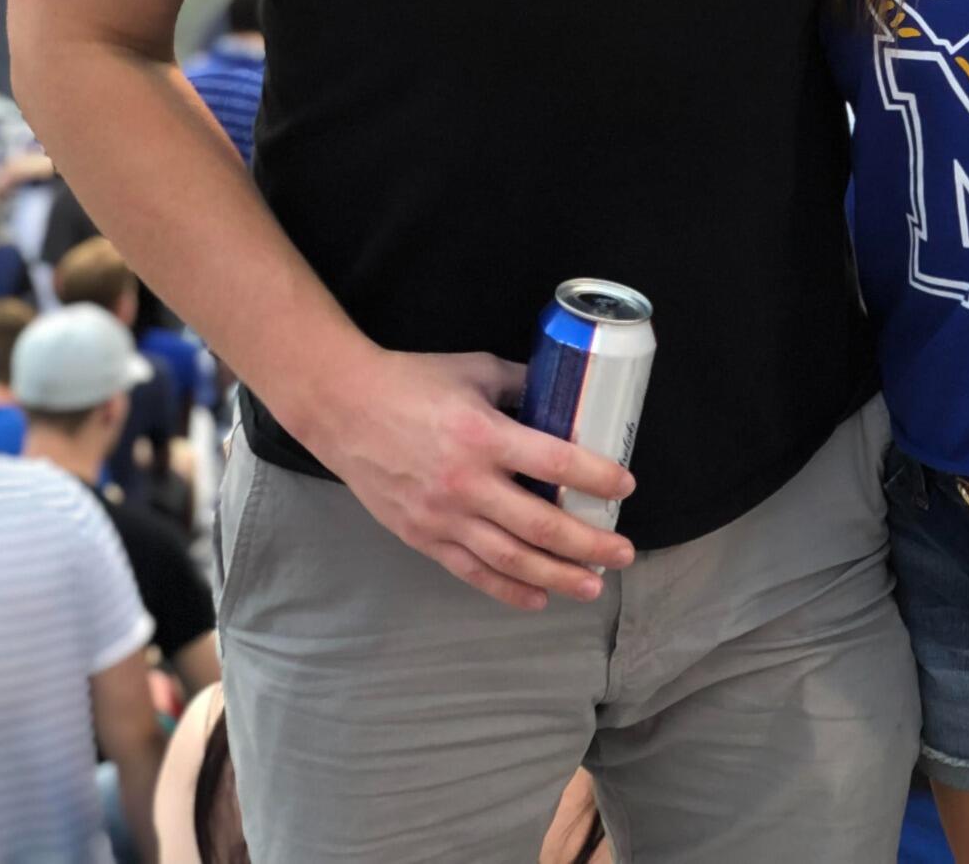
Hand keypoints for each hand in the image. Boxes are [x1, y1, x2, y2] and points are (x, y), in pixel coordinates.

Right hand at [308, 347, 635, 611]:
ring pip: (510, 559)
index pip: (554, 463)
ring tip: (593, 585)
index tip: (624, 487)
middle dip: (588, 543)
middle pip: (539, 525)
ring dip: (557, 576)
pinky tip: (538, 598)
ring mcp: (442, 516)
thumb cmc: (411, 382)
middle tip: (623, 552)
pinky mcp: (422, 537)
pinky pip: (472, 571)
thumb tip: (563, 396)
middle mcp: (466, 483)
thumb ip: (520, 385)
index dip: (595, 477)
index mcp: (483, 435)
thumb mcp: (474, 370)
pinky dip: (508, 590)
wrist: (343, 409)